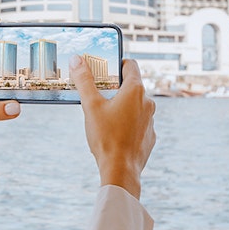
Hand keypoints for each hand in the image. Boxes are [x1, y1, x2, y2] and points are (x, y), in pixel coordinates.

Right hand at [70, 57, 155, 198]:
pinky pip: (138, 123)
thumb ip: (84, 81)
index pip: (130, 65)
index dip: (117, 64)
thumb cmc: (106, 137)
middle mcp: (148, 102)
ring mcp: (151, 120)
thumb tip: (77, 59)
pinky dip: (127, 123)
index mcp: (135, 90)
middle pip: (132, 86)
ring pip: (135, 105)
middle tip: (98, 94)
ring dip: (122, 106)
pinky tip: (113, 133)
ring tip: (103, 116)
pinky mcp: (149, 136)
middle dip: (115, 88)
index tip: (105, 70)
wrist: (120, 170)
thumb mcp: (91, 106)